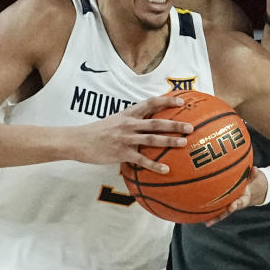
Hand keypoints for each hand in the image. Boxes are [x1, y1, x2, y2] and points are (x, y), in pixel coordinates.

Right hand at [70, 96, 191, 172]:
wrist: (78, 140)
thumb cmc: (97, 132)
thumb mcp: (115, 120)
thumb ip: (131, 120)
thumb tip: (146, 123)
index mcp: (128, 114)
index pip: (150, 103)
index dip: (166, 100)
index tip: (182, 99)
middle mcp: (129, 124)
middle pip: (156, 122)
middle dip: (175, 124)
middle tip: (191, 126)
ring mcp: (125, 138)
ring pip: (151, 139)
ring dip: (169, 141)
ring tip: (184, 143)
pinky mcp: (121, 153)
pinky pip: (141, 160)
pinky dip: (154, 165)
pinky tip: (165, 170)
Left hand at [205, 166, 266, 226]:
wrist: (249, 193)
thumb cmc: (249, 184)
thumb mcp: (253, 180)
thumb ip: (253, 175)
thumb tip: (255, 168)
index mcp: (243, 199)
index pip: (239, 203)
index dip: (236, 205)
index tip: (232, 207)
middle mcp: (235, 204)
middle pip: (228, 211)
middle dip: (222, 215)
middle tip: (212, 219)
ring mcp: (228, 206)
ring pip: (221, 213)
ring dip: (214, 218)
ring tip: (206, 223)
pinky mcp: (223, 205)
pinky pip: (216, 210)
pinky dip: (210, 213)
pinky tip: (201, 217)